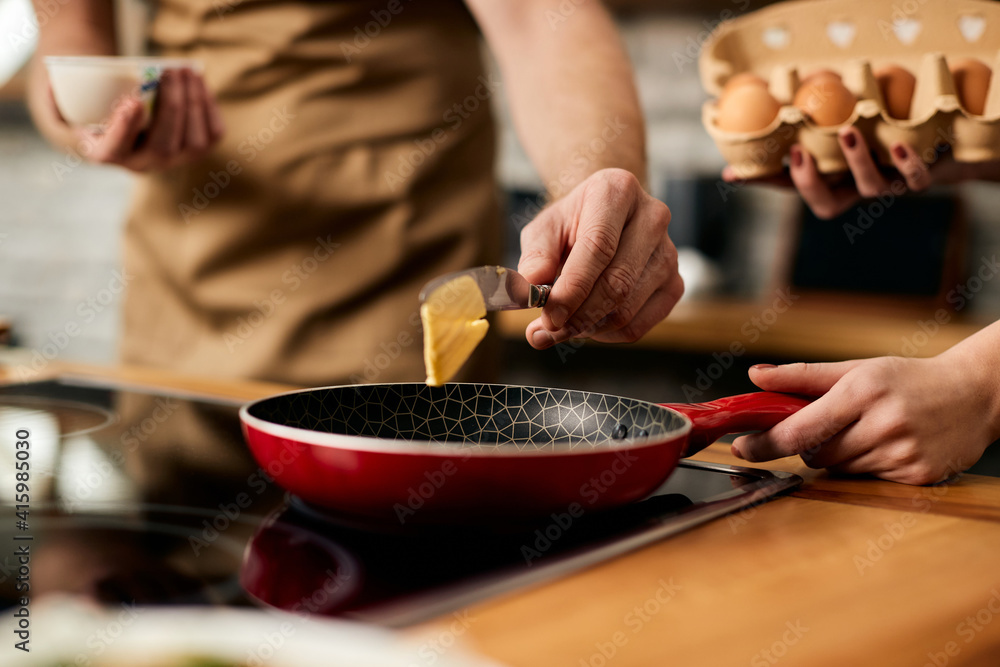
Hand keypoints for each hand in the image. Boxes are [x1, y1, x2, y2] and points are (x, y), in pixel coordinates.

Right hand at [69, 68, 223, 171]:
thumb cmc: (88, 103)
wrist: (115, 116)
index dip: (125, 128)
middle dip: (171, 107)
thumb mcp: (64, 100)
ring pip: (193, 143)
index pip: (115, 149)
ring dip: (193, 104)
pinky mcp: (193, 152)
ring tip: (186, 70)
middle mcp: (141, 165)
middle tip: (170, 71)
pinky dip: (209, 108)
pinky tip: (198, 83)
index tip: (132, 101)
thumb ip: (58, 97)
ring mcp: (171, 162)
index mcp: (104, 154)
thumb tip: (59, 85)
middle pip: (163, 146)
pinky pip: (211, 136)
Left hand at [517, 169, 682, 348]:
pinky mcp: (674, 285)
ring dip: (588, 328)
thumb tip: (530, 289)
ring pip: (627, 310)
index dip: (573, 288)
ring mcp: (669, 253)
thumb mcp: (545, 229)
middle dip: (579, 315)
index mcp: (618, 191)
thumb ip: (535, 256)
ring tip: (562, 326)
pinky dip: (606, 335)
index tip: (549, 316)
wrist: (607, 220)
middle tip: (549, 329)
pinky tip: (586, 325)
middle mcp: (653, 218)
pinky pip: (638, 326)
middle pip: (618, 283)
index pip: (599, 247)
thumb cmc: (573, 224)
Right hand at [723, 126, 999, 219]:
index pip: (791, 188)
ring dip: (856, 161)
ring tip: (844, 132)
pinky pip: (915, 181)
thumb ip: (810, 123)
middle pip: (826, 206)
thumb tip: (769, 104)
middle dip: (810, 182)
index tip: (735, 173)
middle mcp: (856, 189)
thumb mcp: (844, 128)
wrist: (946, 147)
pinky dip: (908, 166)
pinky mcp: (921, 177)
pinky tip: (897, 146)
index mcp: (835, 181)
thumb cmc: (884, 133)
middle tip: (798, 152)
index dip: (765, 183)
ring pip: (869, 188)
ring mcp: (888, 184)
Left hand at [731, 356, 999, 484]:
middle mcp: (882, 422)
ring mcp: (902, 452)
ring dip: (837, 455)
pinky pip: (866, 481)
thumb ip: (801, 376)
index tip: (741, 447)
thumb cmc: (909, 378)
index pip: (799, 429)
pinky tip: (885, 446)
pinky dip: (864, 467)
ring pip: (839, 469)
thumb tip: (755, 376)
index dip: (765, 443)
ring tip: (864, 430)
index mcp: (861, 390)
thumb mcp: (856, 368)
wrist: (975, 394)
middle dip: (809, 444)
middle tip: (827, 425)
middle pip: (816, 453)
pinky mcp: (917, 476)